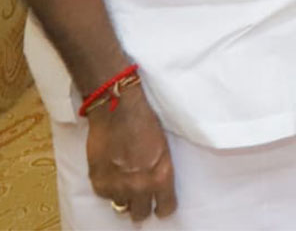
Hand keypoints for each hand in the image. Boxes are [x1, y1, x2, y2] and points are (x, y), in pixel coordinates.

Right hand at [86, 86, 175, 221]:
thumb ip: (159, 172)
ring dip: (124, 197)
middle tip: (141, 198)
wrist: (117, 111)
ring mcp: (117, 187)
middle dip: (142, 207)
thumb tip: (156, 187)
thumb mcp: (163, 149)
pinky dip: (108, 188)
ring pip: (121, 206)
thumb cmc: (145, 123)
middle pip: (140, 214)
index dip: (164, 207)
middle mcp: (139, 187)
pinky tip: (112, 173)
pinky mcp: (98, 184)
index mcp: (161, 177)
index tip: (161, 205)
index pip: (166, 208)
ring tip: (125, 182)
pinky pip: (105, 196)